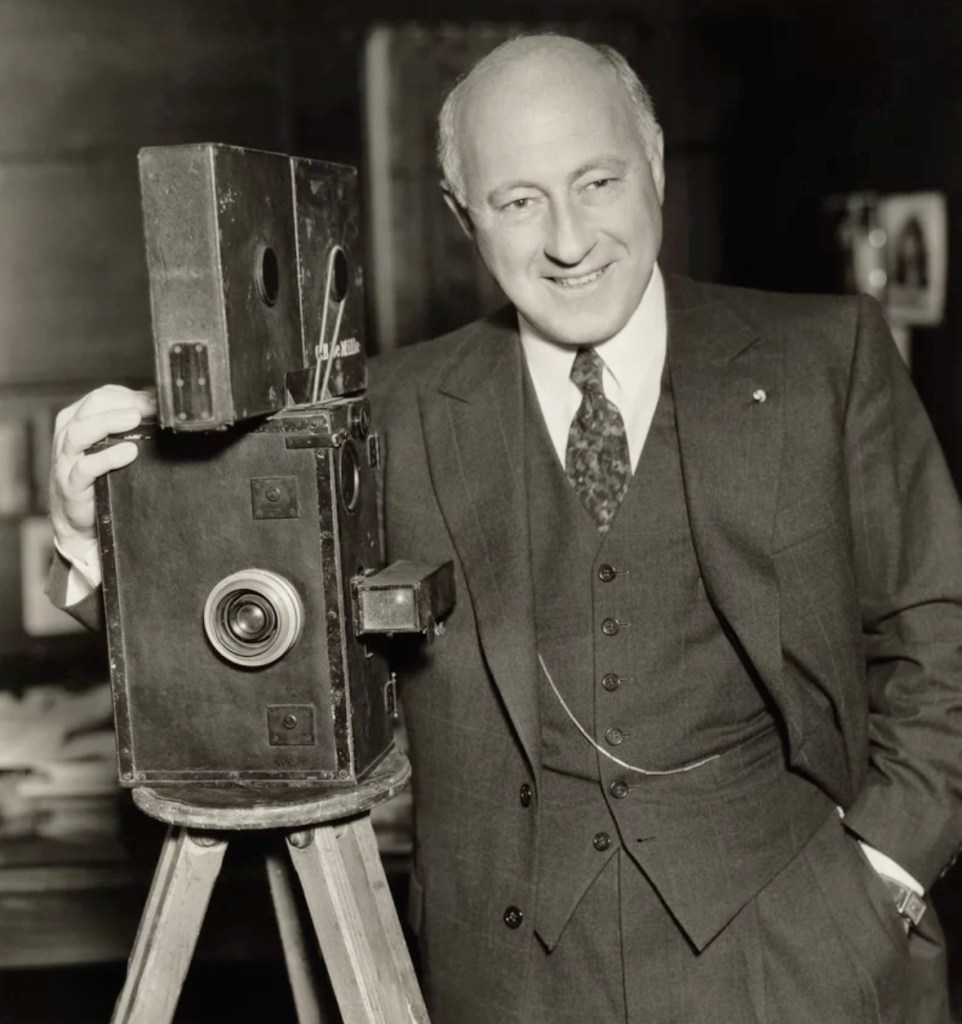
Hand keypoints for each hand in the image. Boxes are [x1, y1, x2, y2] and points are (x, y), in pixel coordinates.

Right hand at [50, 385, 155, 550]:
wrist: (80, 521)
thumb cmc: (100, 477)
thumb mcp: (112, 446)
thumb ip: (131, 426)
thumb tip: (159, 406)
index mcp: (78, 420)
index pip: (102, 397)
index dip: (131, 395)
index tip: (157, 400)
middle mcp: (68, 435)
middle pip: (91, 407)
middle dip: (123, 403)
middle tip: (149, 406)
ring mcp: (66, 459)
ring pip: (81, 432)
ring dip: (109, 422)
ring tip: (135, 419)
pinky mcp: (71, 484)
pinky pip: (85, 467)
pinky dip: (107, 458)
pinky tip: (128, 453)